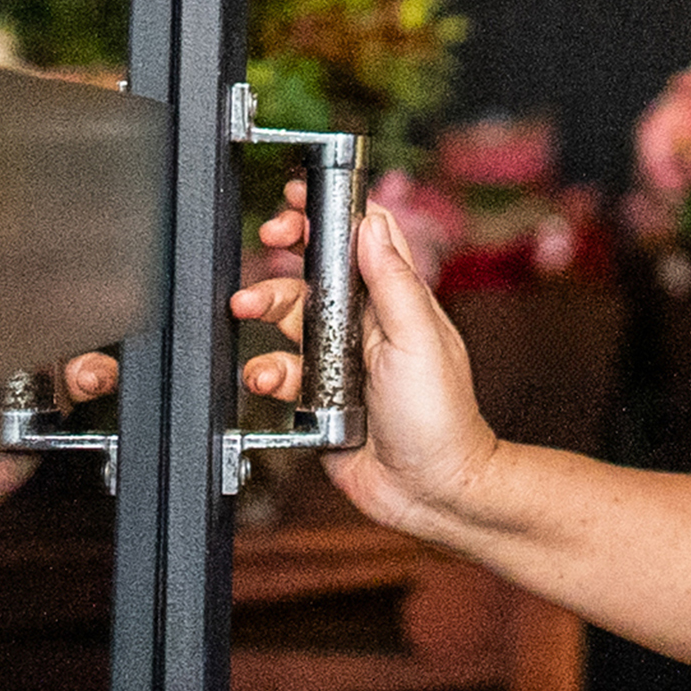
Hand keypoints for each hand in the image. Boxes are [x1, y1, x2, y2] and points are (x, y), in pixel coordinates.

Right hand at [231, 179, 499, 537]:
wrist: (431, 491)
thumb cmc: (441, 416)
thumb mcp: (420, 338)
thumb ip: (394, 281)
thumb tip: (372, 223)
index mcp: (396, 301)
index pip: (359, 241)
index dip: (327, 216)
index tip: (296, 199)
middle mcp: (365, 325)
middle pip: (312, 275)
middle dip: (282, 260)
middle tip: (264, 247)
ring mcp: (339, 360)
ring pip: (287, 322)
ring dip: (265, 314)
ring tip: (248, 312)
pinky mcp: (318, 397)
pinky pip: (281, 372)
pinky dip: (268, 371)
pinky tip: (269, 379)